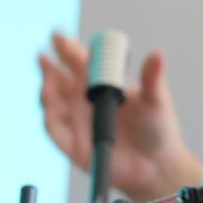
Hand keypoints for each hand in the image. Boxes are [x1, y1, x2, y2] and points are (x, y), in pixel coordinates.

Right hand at [39, 32, 201, 200]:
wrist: (156, 165)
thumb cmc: (157, 129)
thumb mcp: (156, 100)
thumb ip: (152, 79)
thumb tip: (158, 54)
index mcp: (102, 82)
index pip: (80, 60)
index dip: (67, 48)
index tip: (59, 37)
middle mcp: (84, 98)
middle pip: (59, 77)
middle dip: (49, 65)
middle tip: (44, 55)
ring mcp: (76, 120)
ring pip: (52, 100)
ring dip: (47, 88)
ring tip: (48, 78)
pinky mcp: (72, 143)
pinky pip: (54, 129)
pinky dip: (49, 116)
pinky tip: (49, 105)